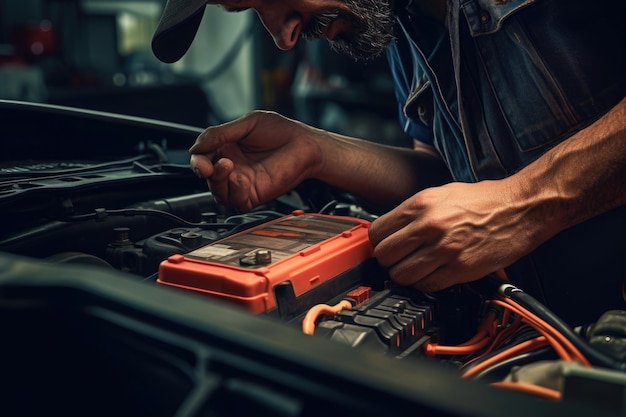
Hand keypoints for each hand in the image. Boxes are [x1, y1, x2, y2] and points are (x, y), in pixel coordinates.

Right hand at [189, 111, 323, 210]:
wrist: (306, 144)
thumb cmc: (281, 132)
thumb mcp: (247, 124)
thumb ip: (221, 134)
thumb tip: (196, 147)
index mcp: (227, 149)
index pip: (202, 158)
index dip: (198, 159)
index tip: (200, 155)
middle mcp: (233, 168)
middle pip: (206, 177)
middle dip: (203, 170)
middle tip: (208, 165)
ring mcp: (243, 183)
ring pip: (218, 192)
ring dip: (216, 182)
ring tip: (227, 165)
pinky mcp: (255, 194)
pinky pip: (237, 202)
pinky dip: (234, 193)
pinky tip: (239, 179)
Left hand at [368, 180, 540, 291]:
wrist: (520, 208)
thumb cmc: (484, 200)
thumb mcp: (440, 193)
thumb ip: (413, 212)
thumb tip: (392, 229)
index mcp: (420, 204)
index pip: (377, 232)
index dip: (378, 243)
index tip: (385, 247)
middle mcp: (429, 226)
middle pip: (385, 256)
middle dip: (388, 262)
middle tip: (397, 261)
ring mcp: (444, 249)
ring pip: (402, 275)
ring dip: (404, 277)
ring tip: (414, 270)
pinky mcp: (461, 268)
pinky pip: (427, 286)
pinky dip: (425, 285)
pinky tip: (432, 276)